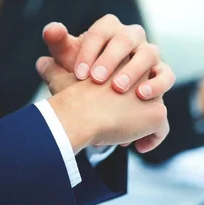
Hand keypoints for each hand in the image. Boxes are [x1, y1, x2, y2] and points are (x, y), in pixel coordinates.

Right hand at [36, 57, 168, 152]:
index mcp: (123, 57)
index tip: (112, 100)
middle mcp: (144, 70)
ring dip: (146, 123)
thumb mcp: (62, 77)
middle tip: (120, 122)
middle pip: (147, 87)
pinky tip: (138, 147)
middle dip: (137, 104)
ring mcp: (153, 92)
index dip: (123, 88)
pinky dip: (152, 140)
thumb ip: (56, 68)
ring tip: (129, 137)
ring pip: (157, 108)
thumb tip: (42, 63)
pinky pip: (162, 129)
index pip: (132, 68)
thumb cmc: (69, 96)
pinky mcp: (157, 113)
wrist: (82, 113)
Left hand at [42, 15, 174, 99]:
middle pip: (127, 38)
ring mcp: (150, 54)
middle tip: (96, 79)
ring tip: (118, 88)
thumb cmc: (84, 78)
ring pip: (150, 53)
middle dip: (111, 58)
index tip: (79, 74)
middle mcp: (133, 37)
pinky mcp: (162, 74)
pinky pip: (166, 75)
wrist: (101, 102)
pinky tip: (141, 96)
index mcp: (110, 29)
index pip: (101, 30)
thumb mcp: (68, 63)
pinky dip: (157, 84)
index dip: (90, 50)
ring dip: (134, 70)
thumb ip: (59, 45)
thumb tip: (52, 30)